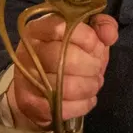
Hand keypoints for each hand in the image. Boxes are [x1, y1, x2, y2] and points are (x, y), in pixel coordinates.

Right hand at [7, 14, 119, 129]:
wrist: (38, 86)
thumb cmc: (66, 54)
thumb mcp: (85, 33)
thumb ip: (101, 25)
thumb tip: (108, 33)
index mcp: (38, 28)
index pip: (62, 27)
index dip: (87, 38)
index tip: (98, 46)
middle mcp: (27, 51)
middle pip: (65, 57)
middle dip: (91, 66)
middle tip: (97, 69)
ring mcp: (24, 78)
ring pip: (64, 86)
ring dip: (89, 87)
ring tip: (95, 84)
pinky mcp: (29, 103)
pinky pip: (62, 107)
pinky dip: (82, 104)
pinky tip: (88, 99)